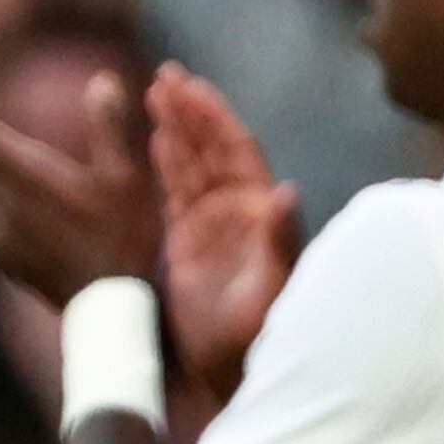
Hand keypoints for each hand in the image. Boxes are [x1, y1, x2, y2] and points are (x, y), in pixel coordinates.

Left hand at [0, 68, 159, 304]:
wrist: (109, 306)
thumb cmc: (123, 236)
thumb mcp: (125, 176)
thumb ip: (107, 125)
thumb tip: (101, 79)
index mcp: (28, 177)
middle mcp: (2, 204)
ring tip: (5, 160)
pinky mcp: (4, 258)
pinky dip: (1, 200)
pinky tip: (23, 204)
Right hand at [145, 65, 299, 384]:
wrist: (232, 368)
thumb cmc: (260, 331)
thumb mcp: (273, 285)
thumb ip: (279, 240)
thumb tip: (287, 193)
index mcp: (258, 212)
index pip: (236, 151)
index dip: (215, 118)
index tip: (194, 87)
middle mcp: (236, 211)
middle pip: (211, 148)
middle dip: (190, 111)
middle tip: (167, 75)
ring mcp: (210, 226)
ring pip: (190, 164)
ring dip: (175, 129)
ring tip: (157, 92)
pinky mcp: (185, 244)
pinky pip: (174, 193)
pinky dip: (167, 164)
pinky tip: (156, 139)